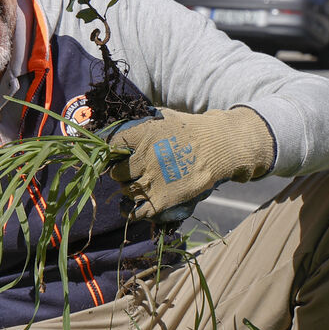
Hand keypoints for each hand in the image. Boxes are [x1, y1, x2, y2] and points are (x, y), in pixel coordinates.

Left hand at [106, 107, 274, 221]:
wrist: (219, 147)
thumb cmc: (190, 130)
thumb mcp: (163, 117)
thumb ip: (140, 122)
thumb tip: (114, 126)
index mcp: (142, 136)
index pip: (111, 146)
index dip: (109, 153)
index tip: (112, 157)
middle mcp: (144, 159)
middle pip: (116, 173)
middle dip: (120, 173)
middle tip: (128, 173)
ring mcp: (153, 181)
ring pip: (126, 191)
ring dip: (128, 190)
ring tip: (137, 186)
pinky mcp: (162, 200)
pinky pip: (138, 211)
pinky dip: (132, 212)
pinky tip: (130, 209)